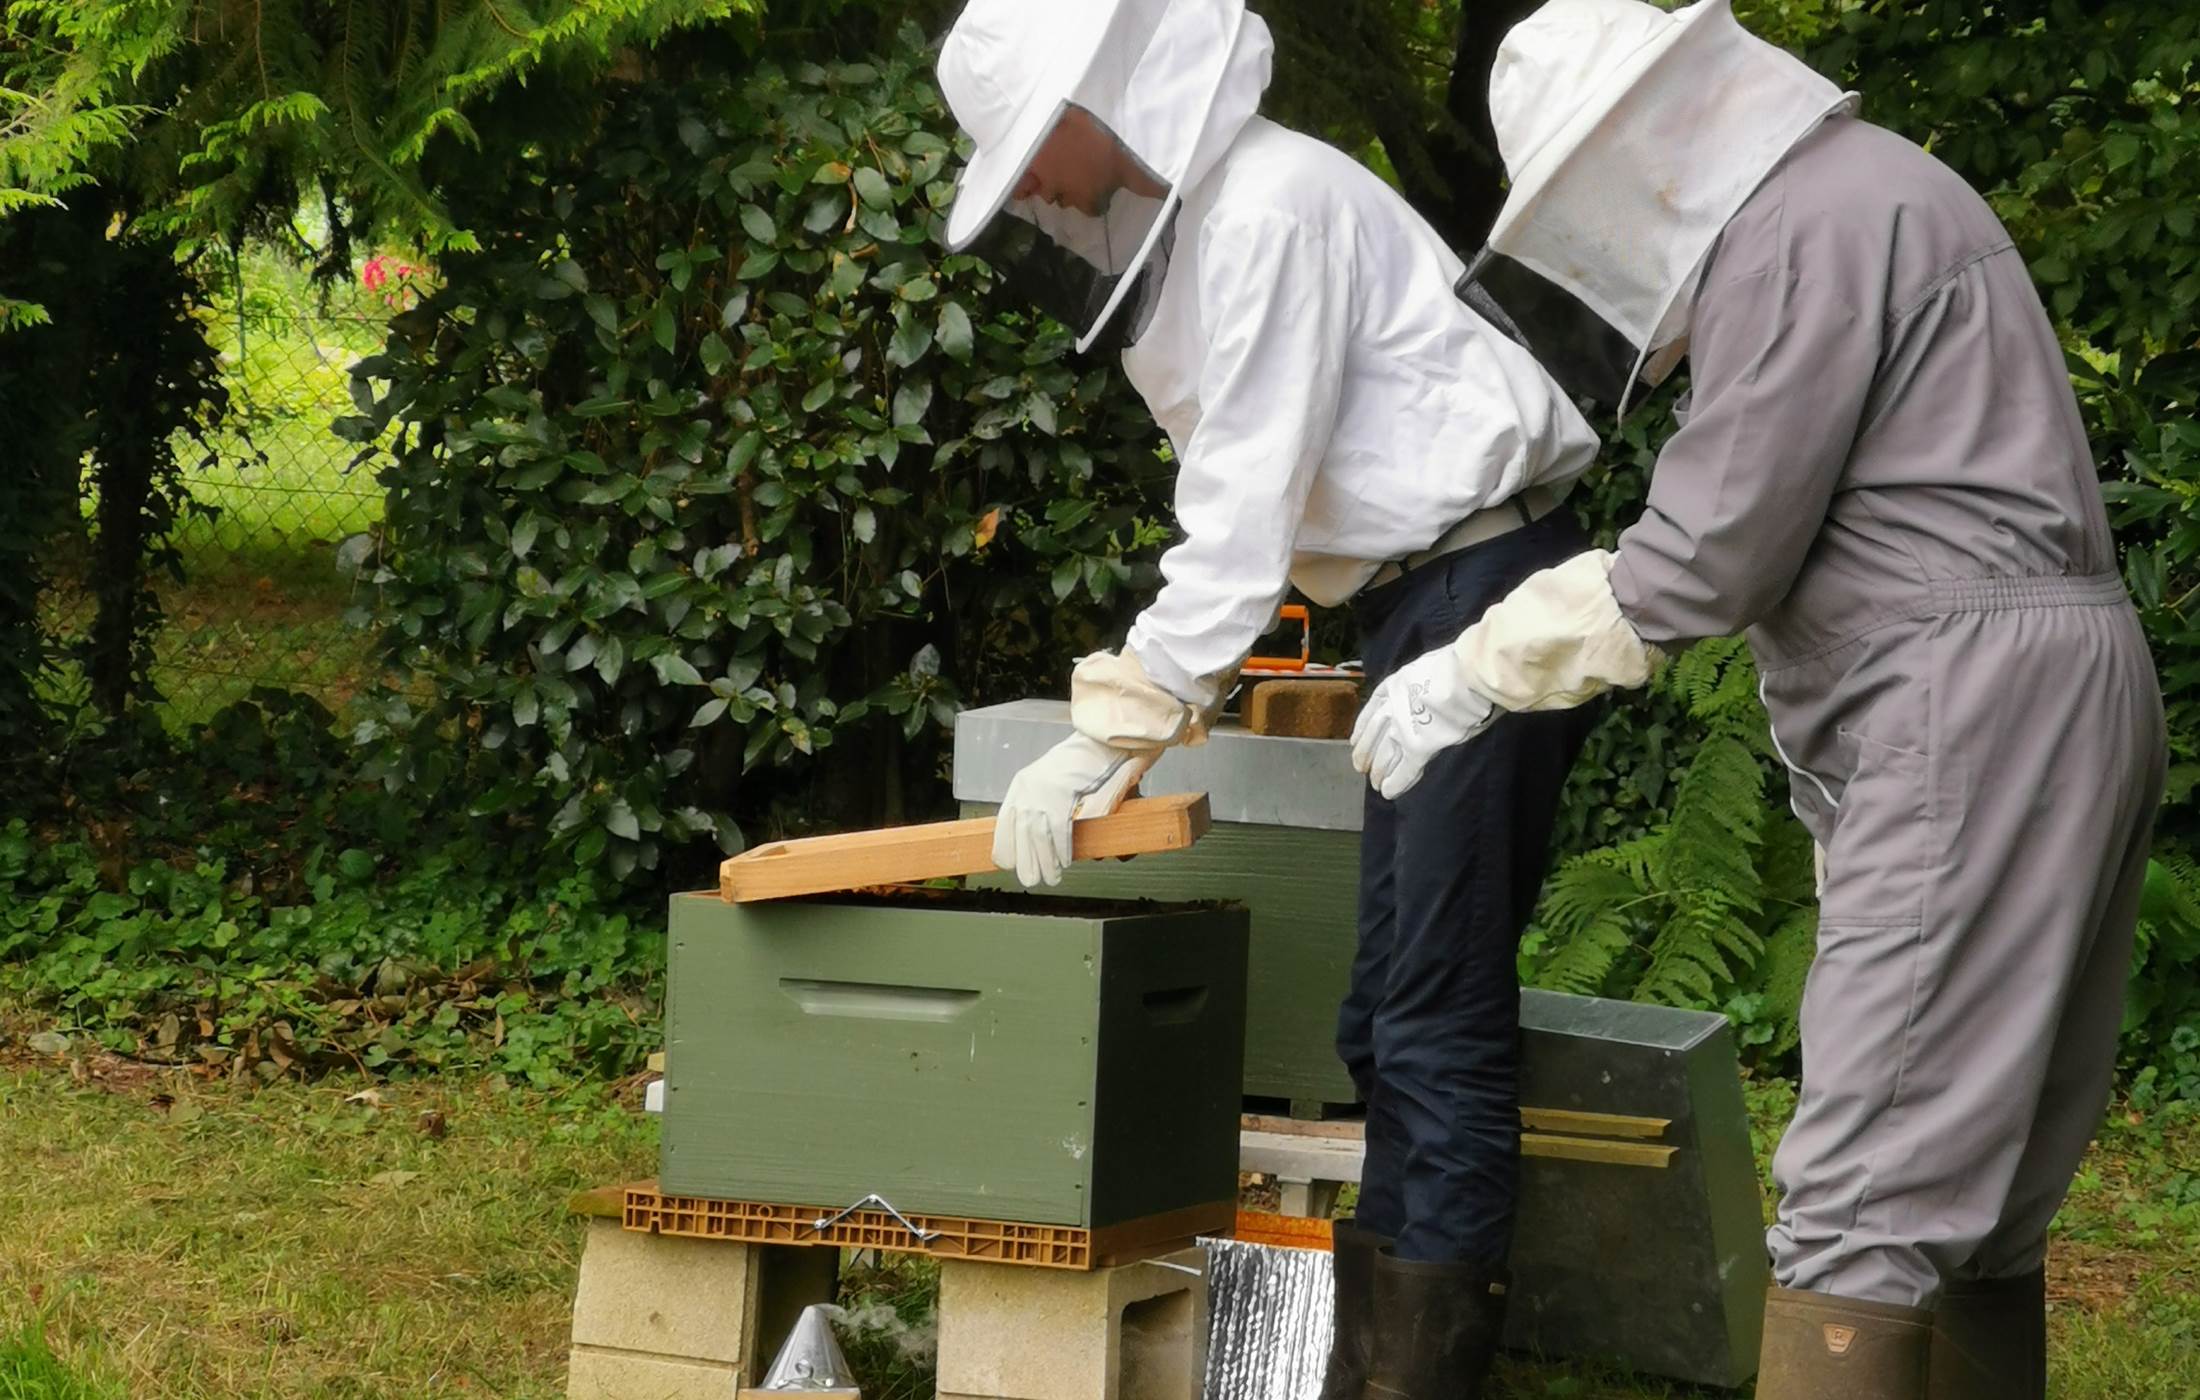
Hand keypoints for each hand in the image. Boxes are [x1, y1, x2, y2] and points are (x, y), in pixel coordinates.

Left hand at [991, 734, 1156, 887]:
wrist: (1110, 735)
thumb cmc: (1092, 761)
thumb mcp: (1063, 783)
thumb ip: (1055, 808)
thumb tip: (1054, 841)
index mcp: (1024, 783)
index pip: (1005, 820)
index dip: (1006, 845)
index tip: (1008, 863)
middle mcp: (1029, 785)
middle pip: (1020, 832)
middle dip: (1025, 860)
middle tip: (1032, 879)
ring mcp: (1044, 787)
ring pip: (1037, 835)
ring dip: (1045, 860)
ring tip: (1052, 877)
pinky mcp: (1063, 790)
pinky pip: (1059, 828)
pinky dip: (1062, 848)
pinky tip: (1066, 860)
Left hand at [1350, 648, 1497, 800]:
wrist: (1468, 673)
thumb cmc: (1458, 667)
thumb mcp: (1425, 670)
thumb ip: (1418, 687)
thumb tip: (1426, 700)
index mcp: (1393, 686)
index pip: (1371, 713)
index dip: (1362, 731)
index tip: (1354, 742)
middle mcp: (1392, 708)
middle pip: (1373, 737)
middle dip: (1366, 755)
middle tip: (1361, 769)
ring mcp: (1404, 728)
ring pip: (1384, 755)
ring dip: (1379, 772)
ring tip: (1375, 783)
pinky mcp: (1419, 747)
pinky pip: (1405, 769)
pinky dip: (1396, 783)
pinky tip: (1388, 792)